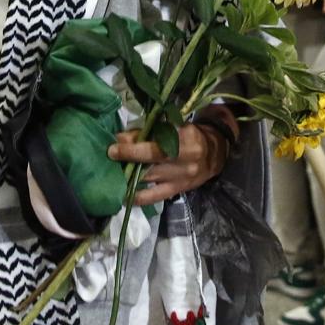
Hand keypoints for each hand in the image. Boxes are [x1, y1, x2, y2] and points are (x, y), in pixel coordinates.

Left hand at [110, 123, 226, 205]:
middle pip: (150, 160)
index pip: (155, 141)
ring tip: (113, 172)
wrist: (214, 156)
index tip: (114, 145)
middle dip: (128, 158)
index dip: (133, 146)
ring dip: (129, 175)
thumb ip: (149, 131)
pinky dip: (138, 197)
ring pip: (149, 178)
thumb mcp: (175, 127)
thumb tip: (121, 138)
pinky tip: (125, 196)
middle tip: (110, 156)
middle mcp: (184, 158)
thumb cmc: (190, 136)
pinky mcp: (177, 190)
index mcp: (184, 137)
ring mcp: (180, 177)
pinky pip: (154, 197)